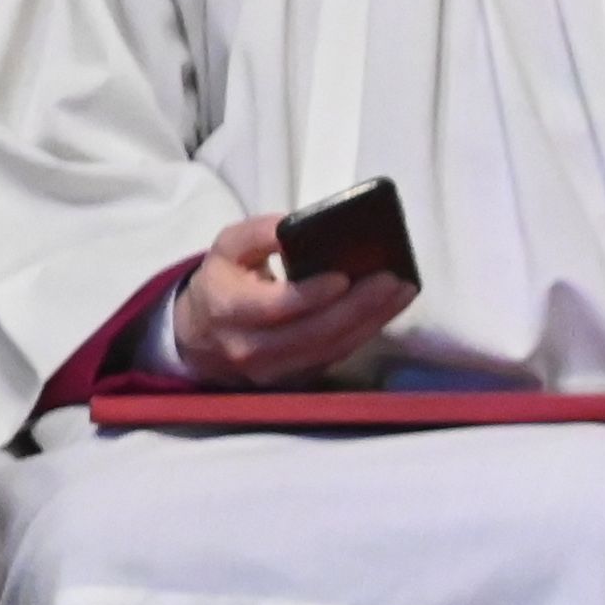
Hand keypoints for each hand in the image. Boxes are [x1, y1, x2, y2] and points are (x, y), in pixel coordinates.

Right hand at [168, 212, 413, 385]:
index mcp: (228, 310)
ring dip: (373, 321)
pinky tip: (388, 309)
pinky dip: (365, 332)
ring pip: (332, 348)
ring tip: (402, 291)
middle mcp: (251, 348)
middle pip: (314, 332)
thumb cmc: (223, 283)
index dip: (311, 295)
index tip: (343, 276)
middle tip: (392, 280)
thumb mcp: (227, 250)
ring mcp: (276, 370)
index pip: (275, 307)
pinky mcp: (297, 378)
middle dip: (358, 307)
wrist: (202, 337)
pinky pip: (337, 356)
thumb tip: (293, 226)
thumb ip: (256, 233)